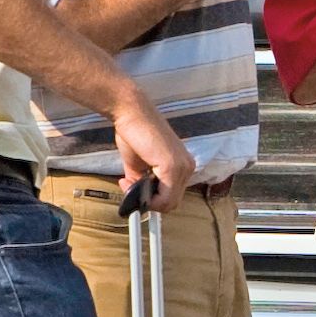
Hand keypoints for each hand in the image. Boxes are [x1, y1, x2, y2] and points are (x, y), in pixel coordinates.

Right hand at [112, 98, 198, 214]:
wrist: (130, 113)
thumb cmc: (134, 133)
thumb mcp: (139, 166)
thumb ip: (142, 183)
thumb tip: (138, 199)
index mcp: (183, 165)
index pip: (173, 196)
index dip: (152, 199)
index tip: (131, 188)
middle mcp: (187, 167)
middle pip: (172, 202)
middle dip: (148, 201)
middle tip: (127, 187)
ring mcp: (182, 167)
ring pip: (168, 203)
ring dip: (145, 199)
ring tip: (127, 183)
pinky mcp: (172, 167)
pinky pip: (163, 197)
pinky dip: (145, 197)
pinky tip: (129, 181)